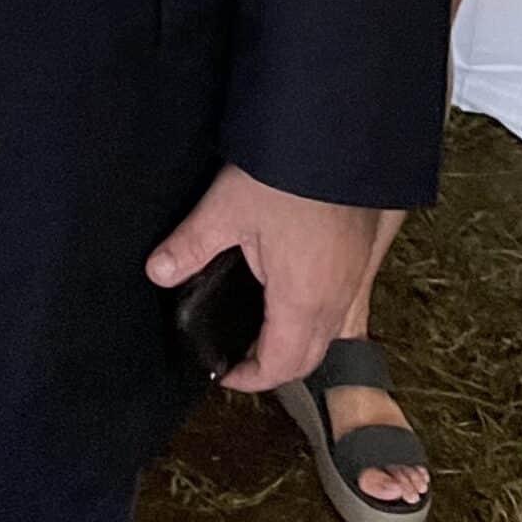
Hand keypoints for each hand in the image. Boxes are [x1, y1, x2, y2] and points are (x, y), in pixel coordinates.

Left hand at [146, 164, 375, 391]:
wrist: (339, 143)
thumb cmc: (287, 178)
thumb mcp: (227, 208)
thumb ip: (191, 245)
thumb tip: (158, 272)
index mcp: (302, 301)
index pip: (281, 365)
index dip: (251, 378)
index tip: (224, 373)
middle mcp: (336, 302)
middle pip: (309, 359)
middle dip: (275, 367)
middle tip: (239, 355)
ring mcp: (355, 283)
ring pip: (333, 337)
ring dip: (302, 345)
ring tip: (269, 331)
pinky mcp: (363, 261)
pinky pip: (350, 311)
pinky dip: (327, 320)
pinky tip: (309, 299)